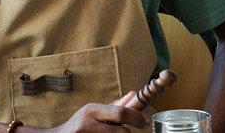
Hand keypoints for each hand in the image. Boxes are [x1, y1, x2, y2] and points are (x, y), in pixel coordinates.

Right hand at [32, 91, 147, 132]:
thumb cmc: (80, 125)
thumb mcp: (94, 113)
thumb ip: (114, 106)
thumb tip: (133, 94)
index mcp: (92, 110)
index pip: (121, 113)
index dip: (137, 118)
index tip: (144, 122)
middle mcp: (87, 122)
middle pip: (121, 131)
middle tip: (134, 131)